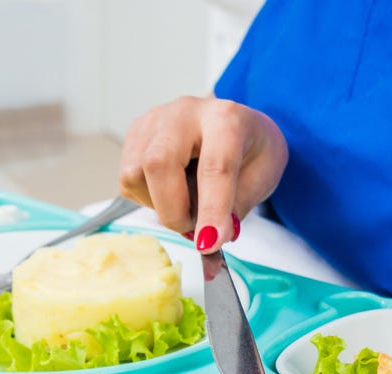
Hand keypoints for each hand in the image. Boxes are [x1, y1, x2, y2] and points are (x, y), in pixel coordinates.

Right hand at [118, 96, 288, 252]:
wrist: (235, 123)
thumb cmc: (250, 149)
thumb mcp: (262, 177)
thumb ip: (236, 208)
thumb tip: (208, 243)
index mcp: (225, 118)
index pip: (215, 167)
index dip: (212, 209)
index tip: (210, 243)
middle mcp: (184, 113)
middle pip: (158, 162)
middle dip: (172, 210)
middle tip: (194, 228)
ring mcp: (153, 121)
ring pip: (134, 174)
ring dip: (159, 205)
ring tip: (186, 204)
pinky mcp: (134, 135)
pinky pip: (128, 180)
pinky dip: (148, 199)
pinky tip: (171, 191)